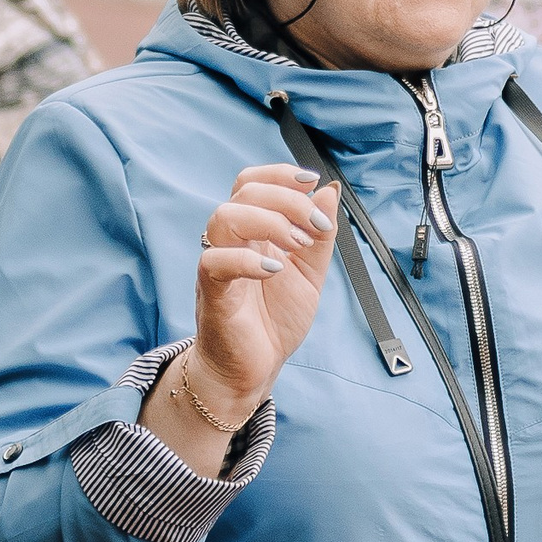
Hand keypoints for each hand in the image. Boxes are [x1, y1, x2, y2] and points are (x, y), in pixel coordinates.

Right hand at [190, 163, 340, 413]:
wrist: (255, 368)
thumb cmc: (275, 320)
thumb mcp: (310, 273)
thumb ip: (320, 235)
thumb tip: (330, 190)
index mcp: (253, 231)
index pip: (253, 181)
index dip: (280, 173)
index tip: (312, 182)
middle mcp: (232, 241)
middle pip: (244, 192)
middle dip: (287, 200)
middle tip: (314, 228)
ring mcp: (219, 264)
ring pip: (224, 217)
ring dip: (269, 222)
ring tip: (297, 246)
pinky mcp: (211, 292)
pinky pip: (215, 262)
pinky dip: (248, 261)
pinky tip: (275, 271)